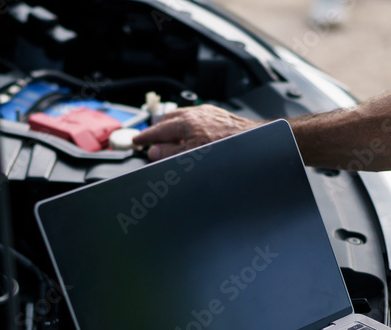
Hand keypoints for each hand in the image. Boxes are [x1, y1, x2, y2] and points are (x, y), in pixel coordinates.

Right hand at [133, 105, 265, 160]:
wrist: (253, 141)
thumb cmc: (226, 148)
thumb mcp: (191, 156)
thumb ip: (169, 154)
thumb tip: (153, 151)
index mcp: (185, 123)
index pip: (157, 130)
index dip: (145, 137)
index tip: (137, 141)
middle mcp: (195, 114)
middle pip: (168, 120)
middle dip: (158, 130)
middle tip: (152, 141)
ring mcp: (207, 112)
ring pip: (183, 117)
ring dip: (173, 127)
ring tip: (171, 140)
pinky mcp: (218, 115)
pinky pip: (196, 117)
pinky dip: (188, 126)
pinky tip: (192, 135)